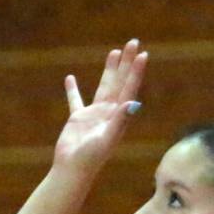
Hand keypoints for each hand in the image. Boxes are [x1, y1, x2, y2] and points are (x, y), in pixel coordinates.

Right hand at [54, 39, 147, 176]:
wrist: (73, 171)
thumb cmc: (91, 158)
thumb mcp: (107, 139)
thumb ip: (119, 121)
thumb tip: (132, 103)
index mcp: (118, 117)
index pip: (130, 89)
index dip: (136, 72)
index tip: (143, 55)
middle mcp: (109, 113)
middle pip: (120, 82)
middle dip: (127, 63)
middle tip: (133, 42)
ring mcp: (94, 115)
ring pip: (104, 87)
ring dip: (109, 70)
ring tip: (114, 52)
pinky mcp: (78, 119)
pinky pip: (76, 100)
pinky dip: (73, 90)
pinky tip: (70, 78)